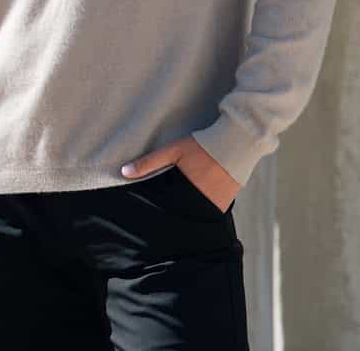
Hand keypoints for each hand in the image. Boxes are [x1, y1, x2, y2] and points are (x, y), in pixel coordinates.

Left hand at [120, 135, 240, 212]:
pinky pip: (209, 213)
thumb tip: (124, 172)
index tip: (147, 216)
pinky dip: (201, 211)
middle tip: (162, 216)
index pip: (165, 209)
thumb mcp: (172, 150)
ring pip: (194, 217)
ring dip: (186, 214)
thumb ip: (149, 162)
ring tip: (179, 211)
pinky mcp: (225, 206)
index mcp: (183, 191)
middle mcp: (198, 203)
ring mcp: (214, 207)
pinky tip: (195, 205)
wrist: (235, 144)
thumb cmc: (201, 146)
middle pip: (180, 215)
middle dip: (170, 215)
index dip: (156, 212)